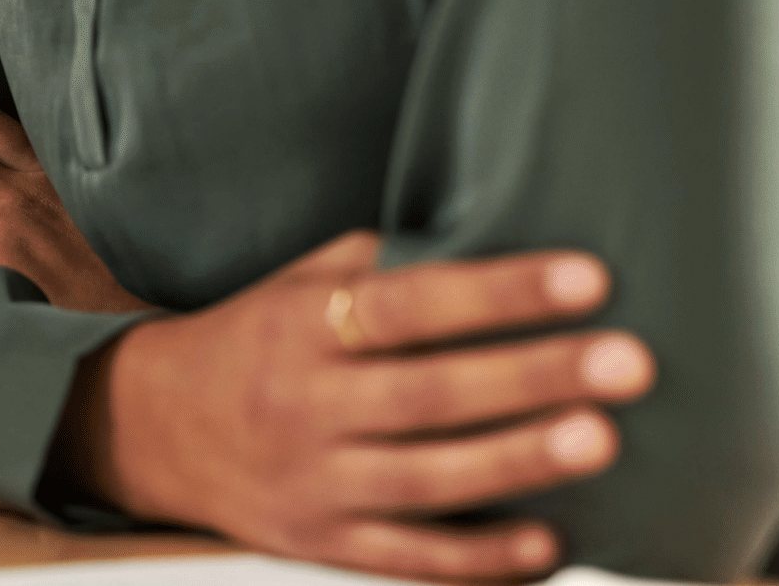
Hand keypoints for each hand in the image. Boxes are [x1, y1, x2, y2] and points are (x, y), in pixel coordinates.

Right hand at [65, 230, 655, 579]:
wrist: (148, 429)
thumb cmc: (251, 340)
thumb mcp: (294, 285)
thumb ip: (376, 267)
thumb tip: (486, 224)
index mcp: (300, 325)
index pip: (409, 301)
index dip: (498, 289)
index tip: (588, 276)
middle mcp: (305, 402)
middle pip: (431, 391)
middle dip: (534, 374)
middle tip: (630, 361)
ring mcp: (314, 480)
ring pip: (429, 477)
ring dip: (520, 459)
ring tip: (602, 439)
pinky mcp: (323, 542)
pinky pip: (410, 555)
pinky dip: (480, 557)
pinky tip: (548, 544)